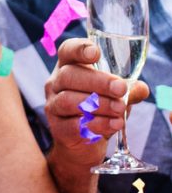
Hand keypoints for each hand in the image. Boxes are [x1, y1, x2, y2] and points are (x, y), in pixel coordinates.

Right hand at [45, 38, 149, 164]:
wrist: (83, 143)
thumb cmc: (99, 109)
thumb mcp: (116, 95)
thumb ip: (129, 90)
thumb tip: (140, 89)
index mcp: (70, 66)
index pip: (67, 51)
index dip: (79, 49)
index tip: (96, 53)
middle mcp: (56, 82)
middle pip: (69, 75)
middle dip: (97, 82)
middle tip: (121, 89)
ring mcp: (53, 105)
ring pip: (69, 100)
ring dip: (99, 105)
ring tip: (120, 110)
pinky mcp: (56, 127)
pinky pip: (73, 124)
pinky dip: (97, 124)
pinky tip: (113, 125)